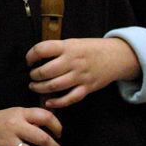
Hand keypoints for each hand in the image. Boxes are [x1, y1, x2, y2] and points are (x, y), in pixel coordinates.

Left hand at [26, 37, 140, 107]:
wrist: (116, 56)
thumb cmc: (90, 49)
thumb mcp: (73, 42)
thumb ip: (57, 49)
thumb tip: (36, 58)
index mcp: (67, 47)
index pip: (42, 49)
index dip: (31, 55)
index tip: (29, 61)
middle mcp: (73, 61)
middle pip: (46, 71)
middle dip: (34, 76)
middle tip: (32, 76)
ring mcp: (80, 76)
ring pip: (54, 86)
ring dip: (40, 88)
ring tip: (35, 87)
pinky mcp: (87, 88)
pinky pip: (70, 98)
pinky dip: (57, 102)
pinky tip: (48, 102)